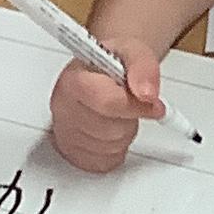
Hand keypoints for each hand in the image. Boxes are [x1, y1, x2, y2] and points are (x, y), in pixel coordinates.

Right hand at [48, 41, 163, 174]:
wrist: (102, 70)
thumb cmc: (113, 63)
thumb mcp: (133, 51)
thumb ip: (143, 67)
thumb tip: (147, 94)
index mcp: (73, 80)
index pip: (106, 103)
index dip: (135, 105)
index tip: (150, 101)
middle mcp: (62, 107)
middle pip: (110, 129)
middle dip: (129, 118)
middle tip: (128, 102)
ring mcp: (64, 133)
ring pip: (109, 148)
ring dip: (124, 134)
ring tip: (117, 113)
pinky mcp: (71, 153)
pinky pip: (105, 162)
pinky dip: (116, 150)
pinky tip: (110, 129)